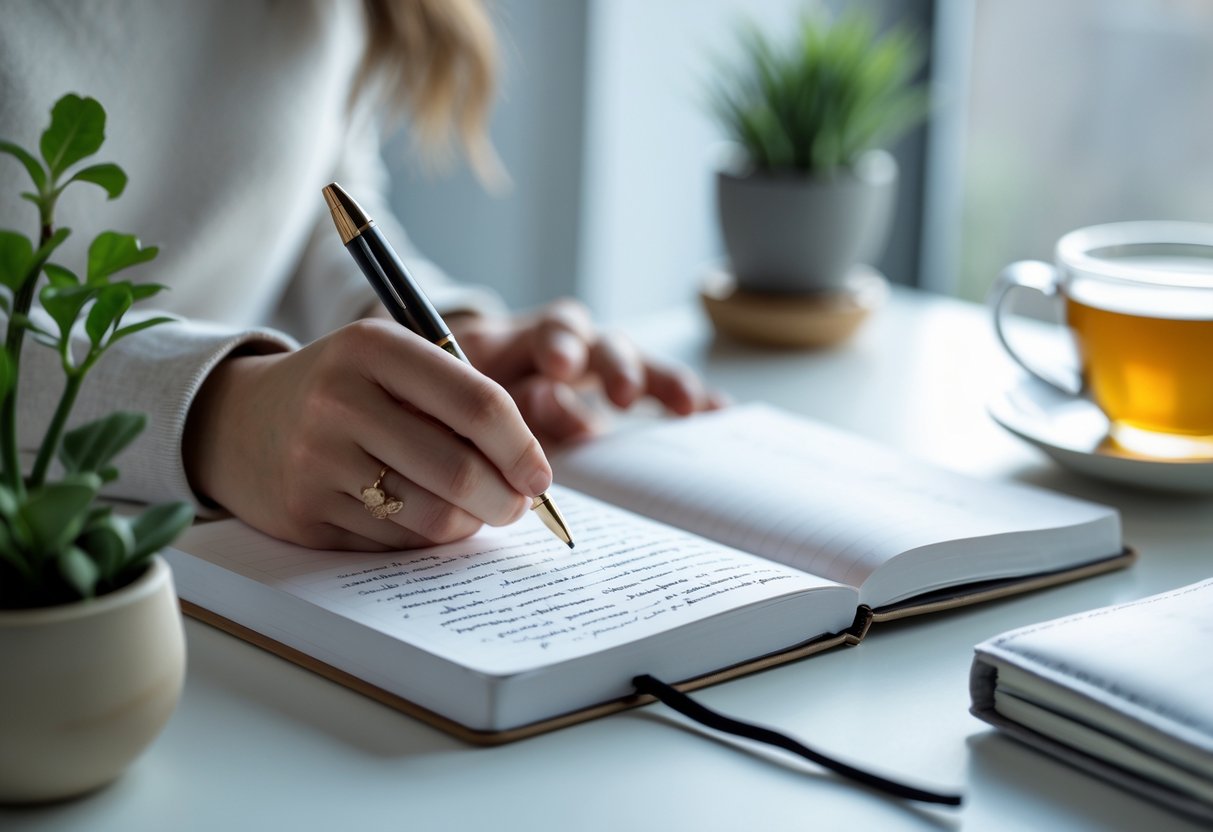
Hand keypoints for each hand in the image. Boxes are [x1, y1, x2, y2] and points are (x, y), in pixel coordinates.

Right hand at [183, 319, 551, 550]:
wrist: (240, 421)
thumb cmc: (346, 390)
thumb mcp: (393, 363)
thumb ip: (460, 398)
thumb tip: (532, 470)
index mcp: (373, 348)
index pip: (478, 404)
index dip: (522, 447)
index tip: (541, 475)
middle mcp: (339, 401)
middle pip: (460, 471)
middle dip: (506, 499)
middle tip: (517, 504)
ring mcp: (317, 462)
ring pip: (432, 517)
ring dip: (470, 524)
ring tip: (473, 510)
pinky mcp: (305, 514)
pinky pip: (395, 543)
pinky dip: (424, 538)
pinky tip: (420, 516)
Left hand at [446, 299, 726, 445]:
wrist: (467, 397)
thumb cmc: (470, 399)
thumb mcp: (478, 400)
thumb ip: (507, 400)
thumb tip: (547, 394)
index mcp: (528, 340)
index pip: (554, 329)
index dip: (561, 345)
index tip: (560, 368)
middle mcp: (575, 344)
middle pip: (605, 341)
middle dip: (618, 366)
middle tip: (623, 396)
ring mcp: (604, 367)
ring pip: (640, 364)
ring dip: (663, 382)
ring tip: (690, 408)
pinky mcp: (627, 392)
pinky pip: (661, 393)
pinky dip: (688, 400)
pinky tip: (719, 413)